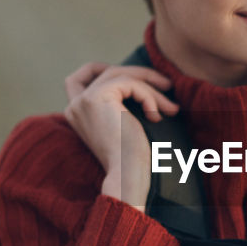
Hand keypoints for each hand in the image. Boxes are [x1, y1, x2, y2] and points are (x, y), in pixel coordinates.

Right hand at [63, 62, 178, 207]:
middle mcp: (75, 105)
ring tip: (171, 106)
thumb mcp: (122, 126)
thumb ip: (120, 106)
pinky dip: (149, 96)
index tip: (133, 77)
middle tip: (166, 85)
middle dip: (139, 75)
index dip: (100, 70)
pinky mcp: (98, 96)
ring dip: (151, 87)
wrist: (126, 175)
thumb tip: (150, 83)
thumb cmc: (130, 159)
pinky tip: (156, 116)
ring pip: (122, 76)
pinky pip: (130, 83)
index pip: (76, 79)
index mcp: (76, 114)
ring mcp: (84, 99)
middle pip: (106, 72)